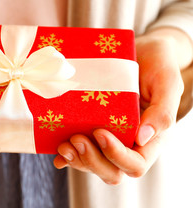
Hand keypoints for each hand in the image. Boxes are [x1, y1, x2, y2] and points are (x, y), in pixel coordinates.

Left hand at [54, 28, 186, 184]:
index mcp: (150, 139)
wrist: (141, 52)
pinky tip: (56, 147)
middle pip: (111, 171)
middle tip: (76, 139)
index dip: (116, 155)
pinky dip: (67, 155)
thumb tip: (142, 138)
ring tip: (63, 144)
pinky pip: (79, 151)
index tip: (100, 132)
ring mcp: (109, 138)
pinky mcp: (92, 129)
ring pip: (92, 164)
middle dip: (92, 160)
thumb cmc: (158, 65)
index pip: (134, 164)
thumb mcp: (167, 82)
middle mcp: (128, 143)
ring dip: (76, 159)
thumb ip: (163, 111)